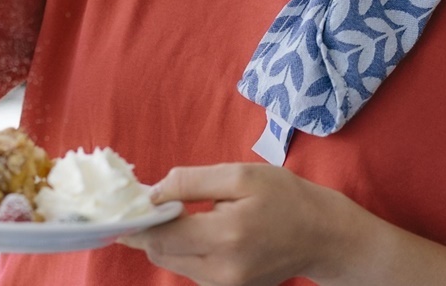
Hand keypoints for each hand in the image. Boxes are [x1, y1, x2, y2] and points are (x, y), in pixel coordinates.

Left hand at [120, 164, 356, 285]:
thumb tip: (153, 193)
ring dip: (169, 239)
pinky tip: (203, 230)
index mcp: (226, 236)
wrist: (323, 235)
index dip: (137, 221)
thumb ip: (191, 182)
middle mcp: (221, 270)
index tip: (123, 206)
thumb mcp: (241, 175)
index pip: (161, 236)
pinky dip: (186, 250)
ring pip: (173, 263)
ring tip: (184, 214)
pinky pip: (192, 269)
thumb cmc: (285, 197)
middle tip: (152, 203)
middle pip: (161, 253)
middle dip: (151, 229)